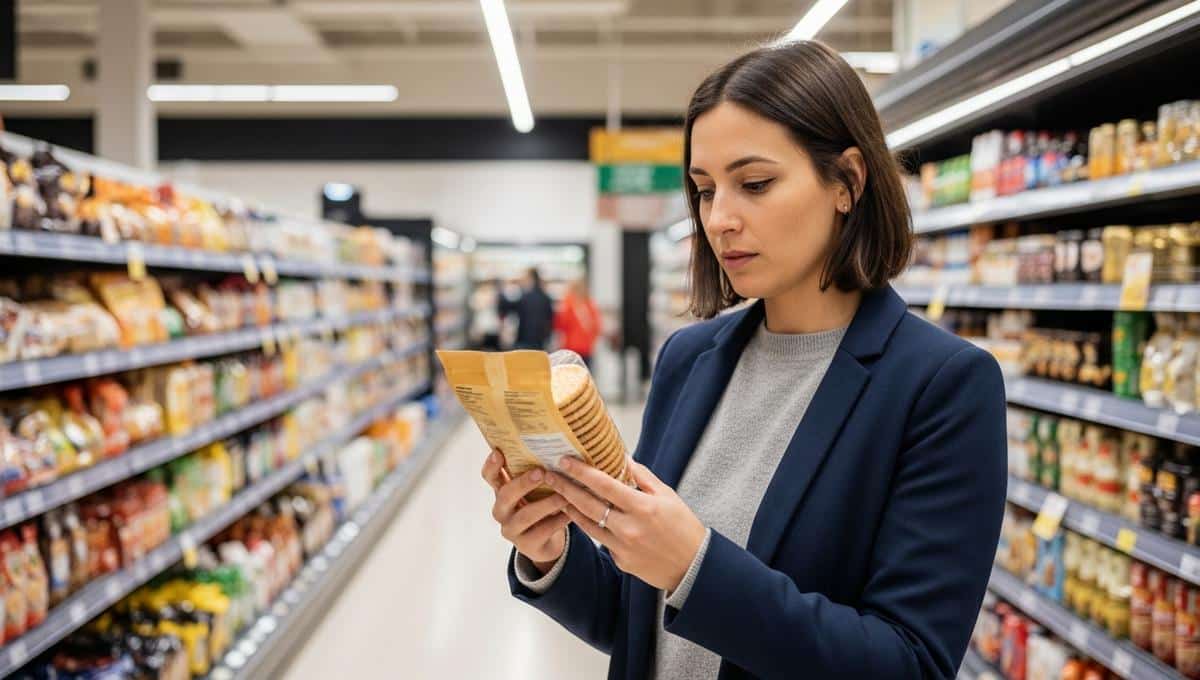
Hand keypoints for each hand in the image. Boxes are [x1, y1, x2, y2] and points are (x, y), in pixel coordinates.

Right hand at [481, 448, 570, 573]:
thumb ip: (537, 474)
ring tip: (564, 495)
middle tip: (541, 473)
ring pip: (525, 515)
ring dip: (546, 503)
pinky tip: (570, 514)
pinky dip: (558, 521)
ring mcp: (511, 529)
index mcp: (502, 492)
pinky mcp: (526, 545)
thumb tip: (555, 449)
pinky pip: (542, 531)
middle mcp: (502, 510)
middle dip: (523, 483)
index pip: (490, 477)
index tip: (499, 452)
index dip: (491, 466)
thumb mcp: (536, 491)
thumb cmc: (542, 507)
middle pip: (506, 495)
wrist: (547, 542)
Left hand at [547, 457, 705, 591]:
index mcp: (643, 507)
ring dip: (570, 506)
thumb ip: (642, 477)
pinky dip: (590, 525)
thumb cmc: (684, 527)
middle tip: (549, 474)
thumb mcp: (668, 496)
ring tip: (557, 492)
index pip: (605, 485)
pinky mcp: (620, 561)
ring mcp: (622, 547)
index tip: (565, 461)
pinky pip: (600, 539)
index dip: (582, 472)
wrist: (692, 567)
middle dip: (566, 487)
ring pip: (587, 523)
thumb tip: (622, 458)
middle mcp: (629, 528)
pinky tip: (579, 513)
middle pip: (588, 504)